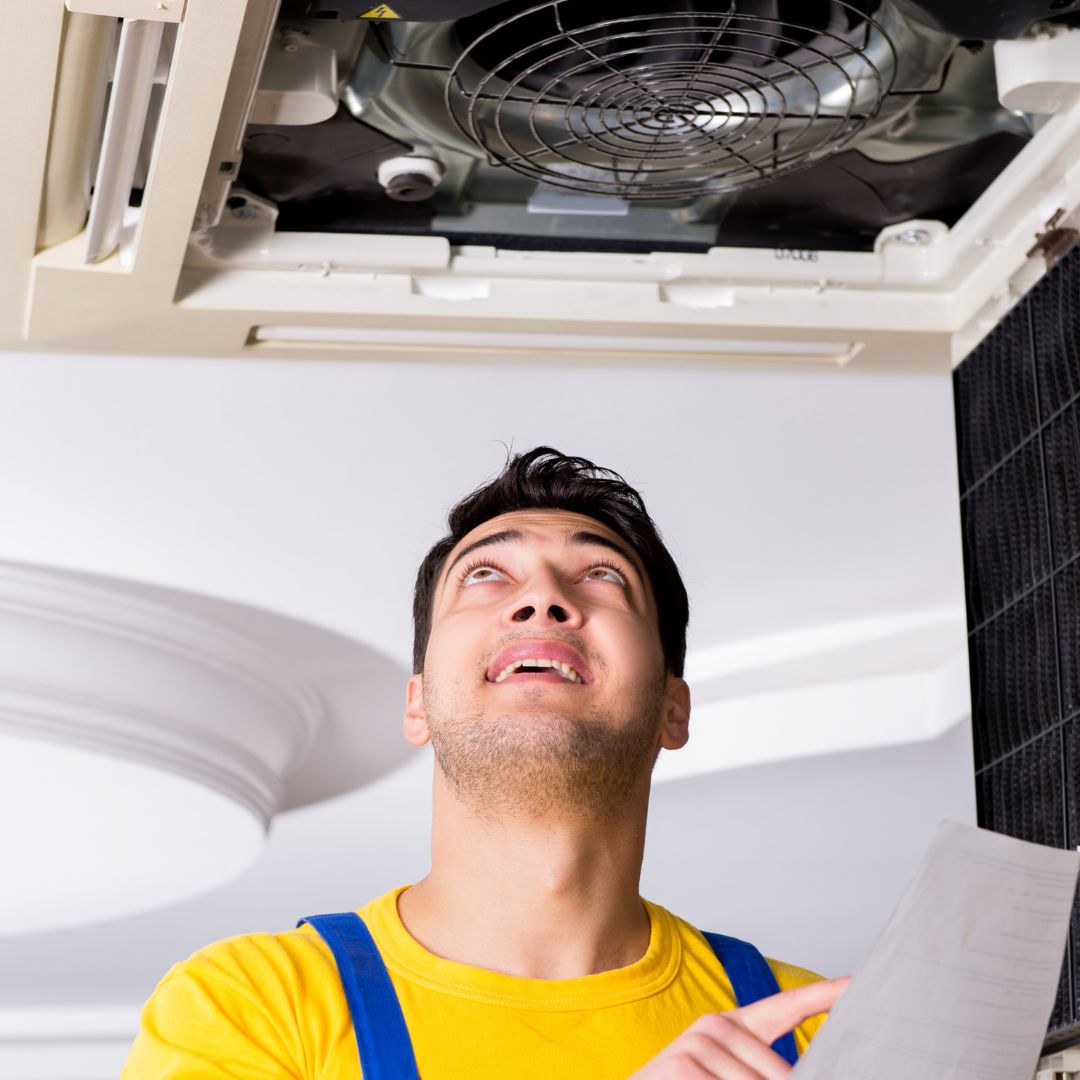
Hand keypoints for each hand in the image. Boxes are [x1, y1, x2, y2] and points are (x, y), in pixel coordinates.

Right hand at [629, 976, 849, 1078]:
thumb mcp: (730, 1076)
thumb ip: (762, 1068)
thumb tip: (804, 1073)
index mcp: (734, 1026)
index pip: (789, 1004)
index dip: (827, 993)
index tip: (859, 983)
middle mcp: (716, 1026)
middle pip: (781, 1073)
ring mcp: (697, 1043)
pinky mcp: (681, 1065)